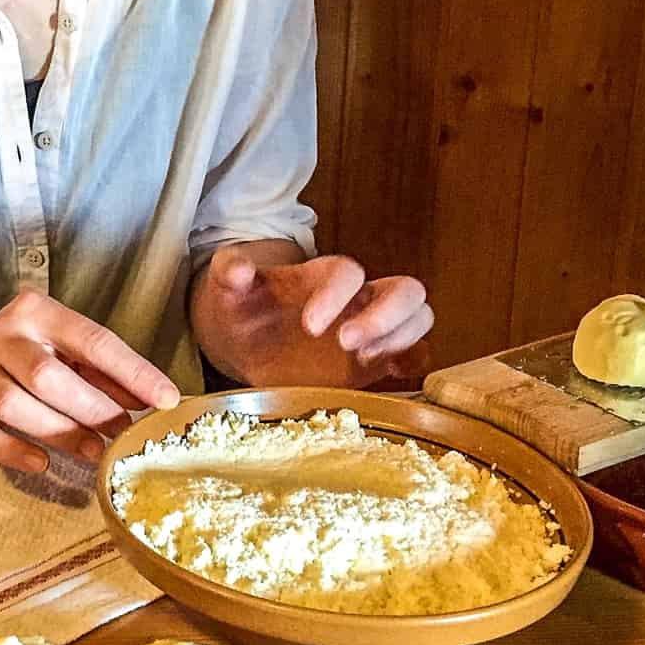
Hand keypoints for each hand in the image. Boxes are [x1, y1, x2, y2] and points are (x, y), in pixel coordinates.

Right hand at [0, 290, 180, 472]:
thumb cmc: (30, 352)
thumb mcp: (68, 348)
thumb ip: (105, 372)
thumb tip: (150, 401)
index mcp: (38, 312)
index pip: (92, 340)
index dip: (133, 372)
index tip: (166, 399)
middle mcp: (1, 335)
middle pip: (46, 375)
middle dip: (92, 409)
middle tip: (122, 433)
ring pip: (13, 405)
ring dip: (59, 432)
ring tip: (93, 451)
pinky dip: (12, 451)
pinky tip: (42, 463)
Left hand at [193, 248, 432, 387]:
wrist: (243, 343)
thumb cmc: (241, 309)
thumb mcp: (225, 289)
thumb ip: (229, 272)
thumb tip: (237, 270)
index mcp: (324, 276)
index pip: (348, 272)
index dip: (336, 295)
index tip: (309, 325)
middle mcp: (357, 298)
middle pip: (404, 290)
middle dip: (383, 316)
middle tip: (346, 343)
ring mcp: (372, 328)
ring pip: (419, 317)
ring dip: (400, 337)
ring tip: (361, 360)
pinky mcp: (377, 361)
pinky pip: (416, 354)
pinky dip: (414, 362)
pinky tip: (393, 374)